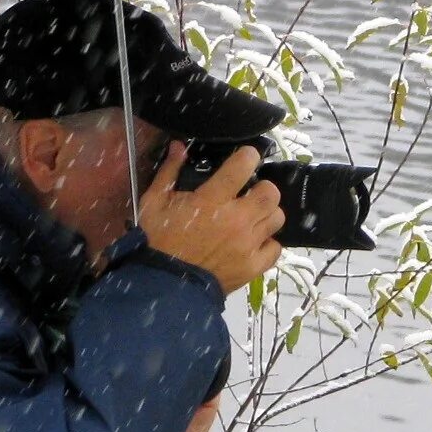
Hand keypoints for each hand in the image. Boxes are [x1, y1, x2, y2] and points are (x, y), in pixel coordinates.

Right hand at [138, 143, 283, 294]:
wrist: (162, 285)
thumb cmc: (156, 240)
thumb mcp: (154, 202)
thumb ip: (169, 172)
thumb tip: (179, 146)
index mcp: (211, 201)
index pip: (243, 166)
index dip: (248, 157)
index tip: (245, 158)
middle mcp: (236, 220)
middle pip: (271, 193)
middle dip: (263, 188)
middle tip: (250, 193)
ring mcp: (247, 245)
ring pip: (277, 218)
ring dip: (266, 215)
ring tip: (252, 218)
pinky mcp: (253, 267)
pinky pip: (275, 249)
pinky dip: (268, 243)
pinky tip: (254, 242)